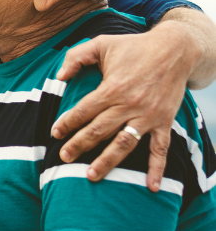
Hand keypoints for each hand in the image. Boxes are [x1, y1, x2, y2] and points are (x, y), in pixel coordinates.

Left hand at [52, 22, 198, 189]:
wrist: (175, 49)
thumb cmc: (134, 47)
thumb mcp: (102, 43)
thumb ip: (76, 57)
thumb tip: (59, 76)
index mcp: (112, 88)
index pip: (84, 110)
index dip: (67, 123)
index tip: (55, 133)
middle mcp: (128, 105)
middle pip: (99, 131)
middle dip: (79, 145)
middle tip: (63, 158)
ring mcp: (147, 116)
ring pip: (123, 145)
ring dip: (107, 162)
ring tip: (90, 175)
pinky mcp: (164, 122)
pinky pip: (160, 149)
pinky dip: (156, 169)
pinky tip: (151, 187)